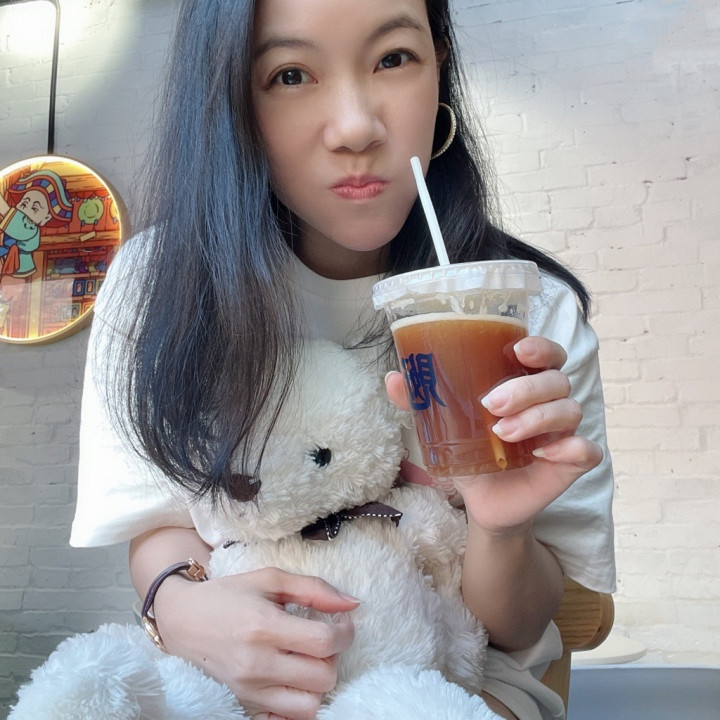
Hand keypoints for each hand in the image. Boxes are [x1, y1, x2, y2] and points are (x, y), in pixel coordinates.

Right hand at [153, 567, 357, 719]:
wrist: (182, 621)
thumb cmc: (228, 595)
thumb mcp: (270, 579)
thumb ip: (314, 589)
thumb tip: (352, 604)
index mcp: (264, 626)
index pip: (324, 643)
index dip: (345, 633)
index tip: (342, 624)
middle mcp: (257, 663)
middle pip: (323, 677)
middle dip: (333, 658)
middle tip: (323, 640)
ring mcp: (249, 689)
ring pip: (310, 706)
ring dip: (317, 683)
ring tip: (308, 661)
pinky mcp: (243, 704)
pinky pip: (287, 719)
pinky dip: (298, 703)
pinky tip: (294, 680)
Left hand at [386, 336, 602, 534]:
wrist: (481, 499)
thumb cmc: (469, 452)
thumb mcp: (442, 426)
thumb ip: (420, 401)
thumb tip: (393, 378)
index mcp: (524, 383)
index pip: (546, 354)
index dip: (540, 346)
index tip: (518, 350)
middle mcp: (548, 402)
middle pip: (556, 380)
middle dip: (527, 388)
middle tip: (491, 404)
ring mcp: (562, 432)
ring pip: (570, 410)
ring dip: (537, 417)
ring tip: (501, 433)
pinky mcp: (570, 463)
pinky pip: (587, 450)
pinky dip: (570, 448)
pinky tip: (544, 454)